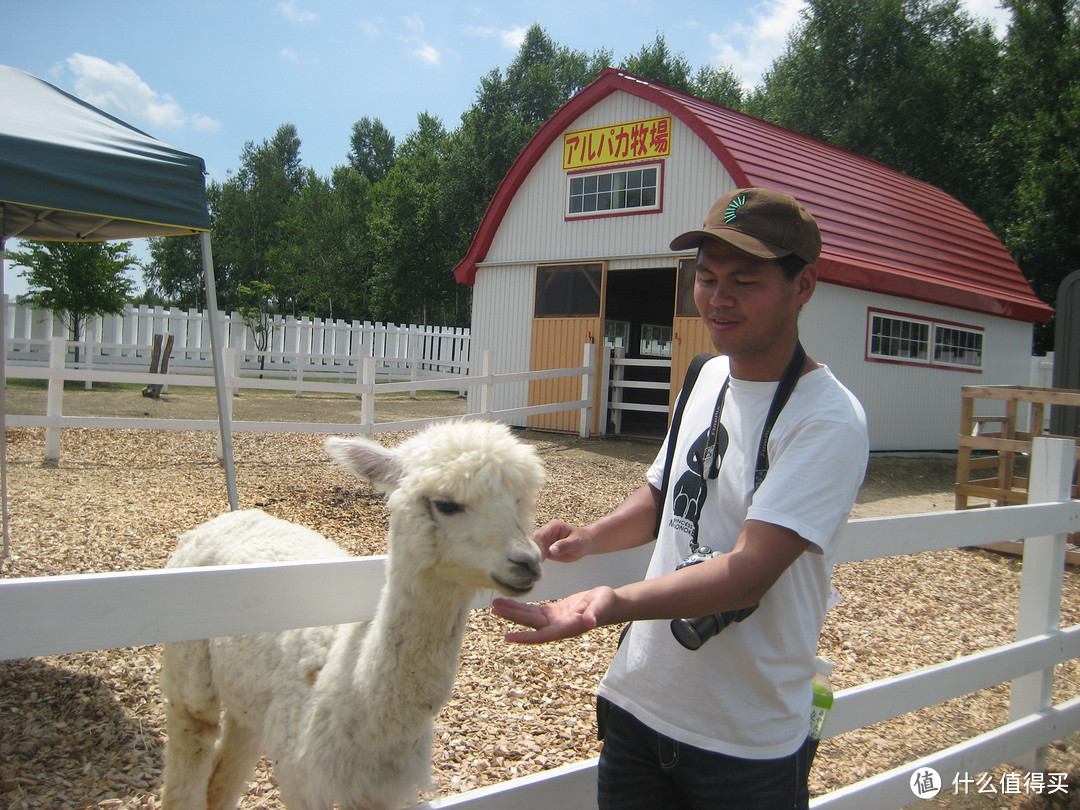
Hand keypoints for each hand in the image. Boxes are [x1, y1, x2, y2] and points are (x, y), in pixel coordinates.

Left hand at [492, 587, 615, 643]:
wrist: (609, 604)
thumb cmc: (606, 604)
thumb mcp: (602, 605)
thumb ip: (595, 613)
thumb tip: (590, 623)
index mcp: (566, 628)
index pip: (542, 635)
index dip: (525, 637)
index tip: (508, 638)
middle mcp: (557, 627)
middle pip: (531, 624)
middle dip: (513, 617)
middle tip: (495, 609)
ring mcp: (554, 620)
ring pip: (530, 617)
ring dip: (514, 611)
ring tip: (496, 604)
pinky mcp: (554, 612)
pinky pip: (534, 611)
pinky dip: (522, 607)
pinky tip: (510, 603)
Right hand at [533, 519, 592, 562]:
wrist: (585, 544)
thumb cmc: (582, 540)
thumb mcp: (576, 542)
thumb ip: (564, 545)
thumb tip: (552, 550)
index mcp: (554, 526)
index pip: (541, 535)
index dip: (538, 546)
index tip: (540, 558)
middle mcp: (547, 532)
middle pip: (534, 541)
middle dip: (534, 552)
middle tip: (535, 564)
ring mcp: (545, 541)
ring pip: (534, 548)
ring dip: (534, 556)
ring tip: (534, 566)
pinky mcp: (546, 549)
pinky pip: (538, 554)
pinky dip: (537, 560)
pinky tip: (537, 567)